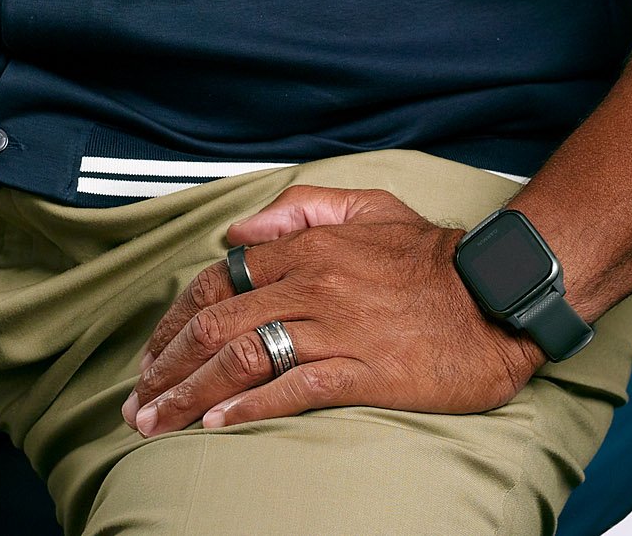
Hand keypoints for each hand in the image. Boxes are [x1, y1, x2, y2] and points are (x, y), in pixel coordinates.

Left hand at [124, 184, 541, 434]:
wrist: (494, 297)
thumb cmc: (431, 256)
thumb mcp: (367, 206)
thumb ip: (300, 209)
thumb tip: (239, 230)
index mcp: (307, 247)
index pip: (219, 280)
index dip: (174, 321)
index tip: (151, 356)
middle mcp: (311, 284)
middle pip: (216, 324)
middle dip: (166, 367)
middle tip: (137, 404)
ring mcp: (335, 328)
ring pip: (242, 358)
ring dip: (191, 394)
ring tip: (159, 423)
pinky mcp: (361, 371)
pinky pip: (292, 389)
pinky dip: (249, 407)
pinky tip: (219, 424)